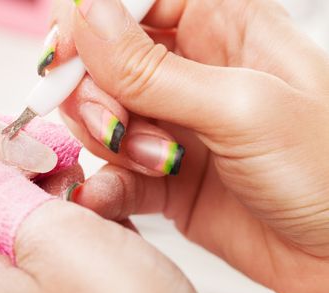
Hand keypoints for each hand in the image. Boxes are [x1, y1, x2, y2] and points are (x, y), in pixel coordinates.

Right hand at [46, 0, 328, 292]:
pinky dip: (101, 183)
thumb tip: (86, 17)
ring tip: (156, 164)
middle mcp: (190, 70)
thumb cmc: (325, 173)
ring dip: (108, 141)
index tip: (66, 57)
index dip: (89, 22)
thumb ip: (154, 69)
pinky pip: (109, 169)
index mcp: (220, 25)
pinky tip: (106, 197)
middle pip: (101, 60)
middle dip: (94, 93)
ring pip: (98, 114)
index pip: (128, 2)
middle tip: (116, 125)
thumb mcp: (241, 109)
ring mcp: (172, 123)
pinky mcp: (159, 174)